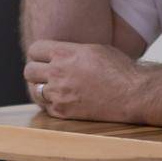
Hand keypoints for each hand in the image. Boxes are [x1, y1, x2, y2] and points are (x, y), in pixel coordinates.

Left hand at [24, 39, 151, 122]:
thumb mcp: (94, 49)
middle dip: (35, 71)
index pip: (34, 50)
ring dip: (41, 88)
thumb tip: (58, 51)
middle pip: (29, 70)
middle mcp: (58, 72)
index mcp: (65, 53)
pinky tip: (60, 100)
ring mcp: (59, 94)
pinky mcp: (64, 112)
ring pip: (34, 90)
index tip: (43, 57)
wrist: (133, 94)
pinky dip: (49, 104)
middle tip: (44, 74)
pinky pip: (45, 107)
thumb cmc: (119, 69)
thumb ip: (71, 50)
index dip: (38, 53)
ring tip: (51, 88)